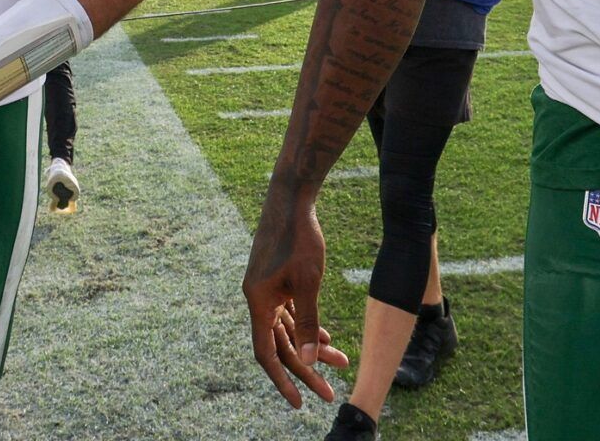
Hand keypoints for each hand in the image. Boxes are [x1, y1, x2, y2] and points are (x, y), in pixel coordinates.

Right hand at [244, 180, 346, 406]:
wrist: (293, 197)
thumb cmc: (301, 237)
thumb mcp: (309, 282)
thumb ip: (308, 322)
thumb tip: (311, 359)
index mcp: (258, 302)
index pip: (267, 353)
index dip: (283, 380)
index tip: (299, 402)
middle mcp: (258, 298)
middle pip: (281, 345)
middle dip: (307, 369)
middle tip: (329, 392)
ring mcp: (267, 289)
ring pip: (289, 328)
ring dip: (313, 345)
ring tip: (341, 362)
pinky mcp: (276, 279)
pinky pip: (290, 312)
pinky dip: (308, 325)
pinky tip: (327, 336)